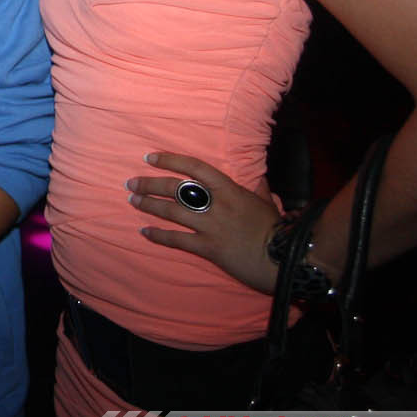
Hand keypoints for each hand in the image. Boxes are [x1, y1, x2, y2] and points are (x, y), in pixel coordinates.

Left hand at [128, 152, 281, 293]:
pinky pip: (177, 240)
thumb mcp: (265, 201)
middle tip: (132, 183)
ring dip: (149, 205)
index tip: (150, 158)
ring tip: (133, 201)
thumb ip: (256, 188)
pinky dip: (159, 235)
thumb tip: (256, 177)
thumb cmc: (275, 229)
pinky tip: (144, 231)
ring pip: (172, 212)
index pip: (194, 168)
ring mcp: (210, 226)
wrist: (285, 259)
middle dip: (150, 184)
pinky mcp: (208, 248)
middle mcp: (216, 204)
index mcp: (229, 189)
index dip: (170, 160)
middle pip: (176, 189)